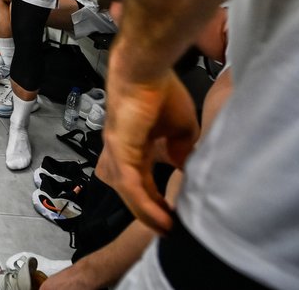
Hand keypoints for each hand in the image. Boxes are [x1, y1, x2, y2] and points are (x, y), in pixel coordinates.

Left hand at [97, 46, 198, 233]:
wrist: (145, 68)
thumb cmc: (159, 89)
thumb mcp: (179, 128)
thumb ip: (180, 149)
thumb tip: (183, 168)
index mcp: (133, 145)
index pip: (141, 181)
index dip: (155, 201)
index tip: (172, 216)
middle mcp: (120, 151)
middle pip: (131, 191)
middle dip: (148, 212)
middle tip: (167, 229)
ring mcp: (116, 150)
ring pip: (128, 192)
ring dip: (146, 213)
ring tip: (165, 228)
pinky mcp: (119, 148)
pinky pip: (129, 183)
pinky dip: (144, 202)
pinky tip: (161, 216)